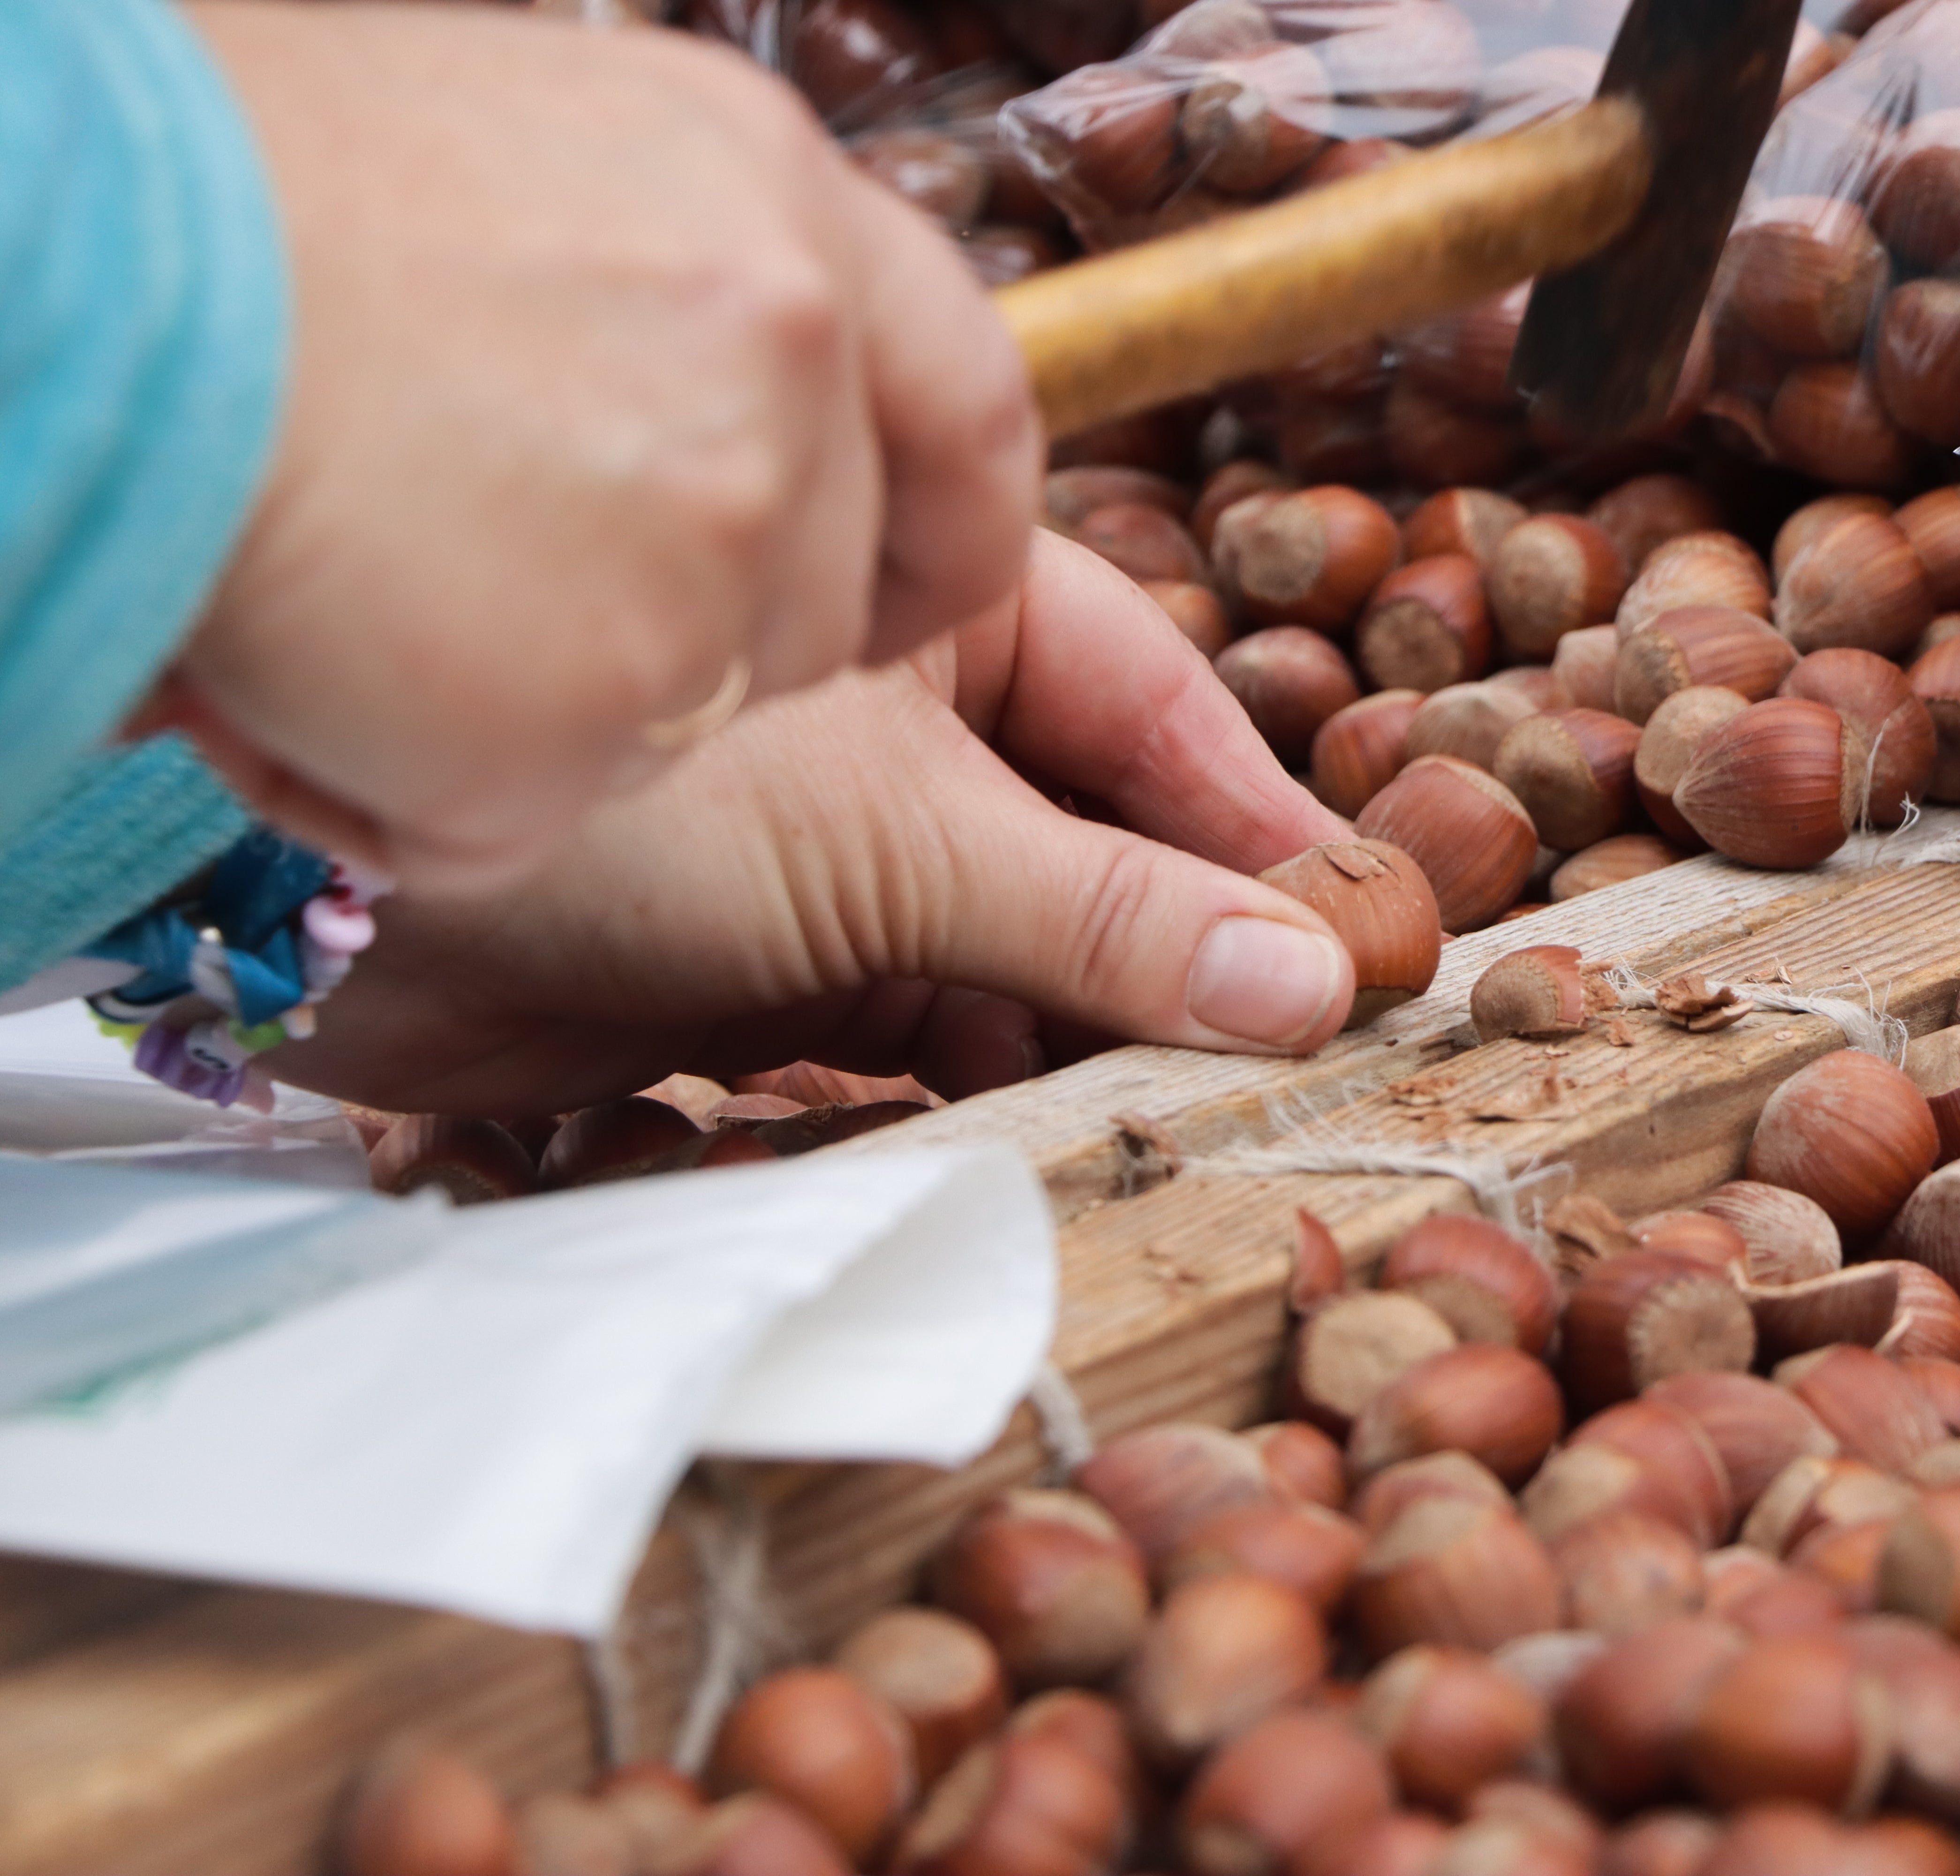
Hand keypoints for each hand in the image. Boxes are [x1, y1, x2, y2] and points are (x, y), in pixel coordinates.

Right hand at [158, 3, 1037, 892]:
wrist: (53, 271)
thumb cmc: (237, 214)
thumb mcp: (535, 186)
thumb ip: (687, 317)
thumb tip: (759, 447)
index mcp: (781, 208)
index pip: (977, 431)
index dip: (932, 542)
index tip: (879, 594)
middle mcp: (783, 358)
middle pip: (820, 608)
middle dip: (687, 638)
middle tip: (488, 569)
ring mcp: (706, 539)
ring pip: (680, 717)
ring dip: (528, 696)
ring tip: (356, 574)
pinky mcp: (593, 700)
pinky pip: (528, 805)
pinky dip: (410, 778)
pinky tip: (298, 654)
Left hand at [265, 534, 1359, 1115]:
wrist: (341, 899)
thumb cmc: (628, 779)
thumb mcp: (904, 833)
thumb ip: (1107, 912)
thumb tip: (1311, 977)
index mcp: (941, 612)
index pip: (1159, 718)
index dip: (1262, 832)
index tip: (1365, 939)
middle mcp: (896, 727)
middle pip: (1096, 849)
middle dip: (1178, 957)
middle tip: (1286, 1063)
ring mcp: (830, 851)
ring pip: (1008, 957)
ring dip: (1072, 1038)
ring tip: (1163, 1117)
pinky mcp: (760, 977)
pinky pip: (907, 1042)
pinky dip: (959, 1094)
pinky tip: (1014, 1139)